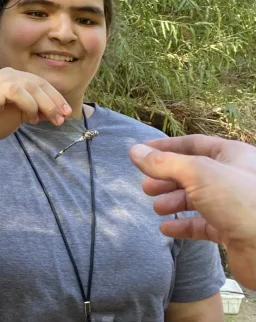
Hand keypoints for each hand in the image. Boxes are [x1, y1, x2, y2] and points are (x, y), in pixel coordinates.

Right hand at [0, 67, 70, 152]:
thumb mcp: (22, 115)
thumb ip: (38, 110)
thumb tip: (60, 112)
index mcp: (15, 78)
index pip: (39, 83)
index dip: (55, 97)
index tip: (67, 113)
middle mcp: (3, 75)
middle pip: (32, 84)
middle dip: (49, 103)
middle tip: (58, 120)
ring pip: (18, 87)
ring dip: (31, 104)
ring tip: (34, 120)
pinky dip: (6, 102)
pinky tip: (11, 113)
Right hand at [129, 134, 255, 288]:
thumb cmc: (239, 202)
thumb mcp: (197, 173)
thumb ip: (164, 162)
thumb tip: (134, 151)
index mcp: (233, 155)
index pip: (194, 144)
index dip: (166, 147)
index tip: (141, 152)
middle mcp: (235, 177)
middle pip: (193, 172)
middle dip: (167, 178)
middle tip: (146, 187)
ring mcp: (235, 205)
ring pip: (197, 198)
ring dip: (173, 201)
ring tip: (157, 208)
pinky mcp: (233, 230)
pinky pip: (203, 224)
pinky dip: (183, 225)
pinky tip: (166, 228)